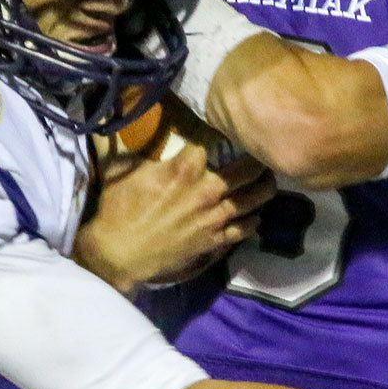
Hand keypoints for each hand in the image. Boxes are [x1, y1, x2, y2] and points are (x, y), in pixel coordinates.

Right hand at [74, 144, 275, 293]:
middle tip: (262, 156)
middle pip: (245, 170)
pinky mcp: (214, 241)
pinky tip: (256, 216)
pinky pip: (243, 229)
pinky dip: (252, 221)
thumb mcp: (125, 170)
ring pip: (252, 199)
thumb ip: (146, 154)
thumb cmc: (118, 209)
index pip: (211, 144)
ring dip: (264, 188)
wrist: (119, 253)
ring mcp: (214, 218)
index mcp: (185, 169)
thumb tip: (149, 142)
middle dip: (256, 161)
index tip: (222, 136)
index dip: (216, 138)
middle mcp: (207, 190)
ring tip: (269, 181)